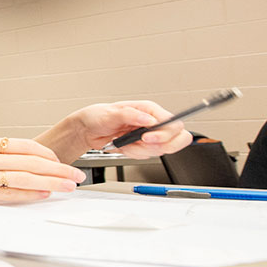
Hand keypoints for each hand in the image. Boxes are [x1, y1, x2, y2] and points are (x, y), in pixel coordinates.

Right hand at [0, 136, 85, 204]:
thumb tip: (24, 160)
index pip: (27, 146)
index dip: (49, 155)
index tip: (62, 162)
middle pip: (32, 161)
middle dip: (59, 169)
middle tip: (77, 175)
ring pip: (25, 176)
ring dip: (52, 182)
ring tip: (69, 186)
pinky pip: (9, 193)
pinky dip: (29, 193)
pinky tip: (43, 194)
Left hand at [69, 101, 193, 157]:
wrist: (89, 130)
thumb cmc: (99, 116)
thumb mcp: (111, 113)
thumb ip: (130, 115)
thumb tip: (147, 119)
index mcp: (150, 110)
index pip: (173, 123)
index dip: (165, 134)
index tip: (147, 138)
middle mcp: (154, 123)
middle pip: (177, 139)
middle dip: (158, 146)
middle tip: (139, 143)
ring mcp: (151, 136)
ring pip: (160, 151)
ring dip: (140, 150)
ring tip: (125, 142)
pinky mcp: (145, 147)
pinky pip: (148, 156)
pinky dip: (134, 154)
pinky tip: (124, 146)